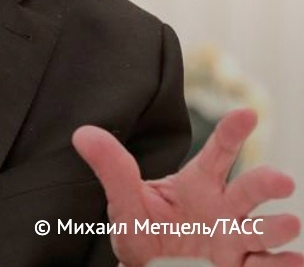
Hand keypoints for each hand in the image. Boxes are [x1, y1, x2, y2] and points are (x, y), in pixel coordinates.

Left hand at [73, 108, 301, 266]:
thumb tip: (82, 133)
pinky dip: (284, 266)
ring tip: (288, 223)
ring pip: (263, 230)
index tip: (247, 113)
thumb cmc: (143, 229)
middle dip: (266, 183)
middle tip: (280, 180)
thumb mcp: (125, 201)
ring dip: (277, 227)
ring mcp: (236, 240)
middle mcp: (224, 208)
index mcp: (198, 185)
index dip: (232, 133)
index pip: (217, 153)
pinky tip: (296, 262)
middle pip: (250, 190)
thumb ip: (112, 168)